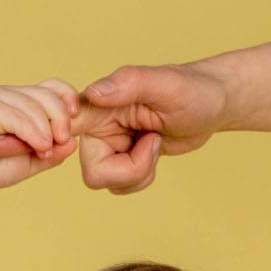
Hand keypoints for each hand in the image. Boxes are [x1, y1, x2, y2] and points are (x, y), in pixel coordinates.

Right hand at [0, 81, 80, 193]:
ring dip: (46, 130)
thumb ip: (53, 151)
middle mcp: (8, 93)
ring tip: (45, 151)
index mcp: (20, 99)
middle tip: (63, 141)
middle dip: (60, 117)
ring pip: (35, 105)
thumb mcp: (33, 159)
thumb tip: (72, 141)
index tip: (75, 119)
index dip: (68, 97)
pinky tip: (39, 146)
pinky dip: (33, 132)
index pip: (52, 86)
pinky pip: (20, 116)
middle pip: (47, 93)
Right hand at [68, 61, 231, 193]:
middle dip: (129, 170)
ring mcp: (110, 147)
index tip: (67, 145)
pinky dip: (142, 178)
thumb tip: (93, 93)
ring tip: (155, 144)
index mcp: (100, 105)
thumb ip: (127, 84)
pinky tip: (154, 153)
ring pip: (108, 183)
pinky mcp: (123, 161)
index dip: (57, 140)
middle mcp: (99, 127)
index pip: (62, 124)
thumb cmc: (193, 89)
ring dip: (139, 173)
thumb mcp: (164, 84)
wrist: (212, 105)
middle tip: (152, 145)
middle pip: (93, 173)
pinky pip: (121, 186)